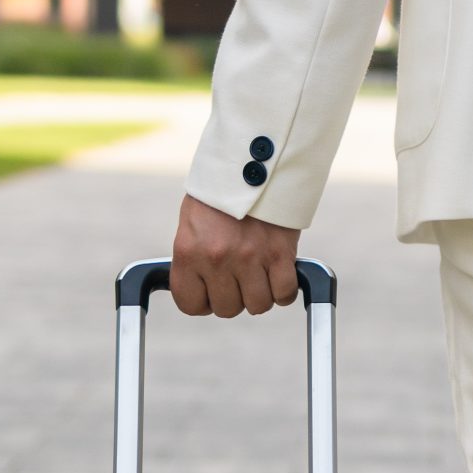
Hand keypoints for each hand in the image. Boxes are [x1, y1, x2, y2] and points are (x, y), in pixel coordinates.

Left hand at [170, 194, 301, 317]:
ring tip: (259, 274)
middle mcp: (217, 259)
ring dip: (260, 294)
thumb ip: (194, 259)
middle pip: (227, 309)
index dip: (202, 302)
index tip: (210, 293)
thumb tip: (199, 289)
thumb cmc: (220, 195)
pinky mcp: (280, 254)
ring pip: (258, 305)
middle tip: (238, 277)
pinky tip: (279, 274)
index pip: (190, 304)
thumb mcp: (193, 225)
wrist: (255, 163)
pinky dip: (284, 289)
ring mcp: (250, 258)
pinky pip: (284, 293)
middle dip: (234, 297)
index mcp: (189, 251)